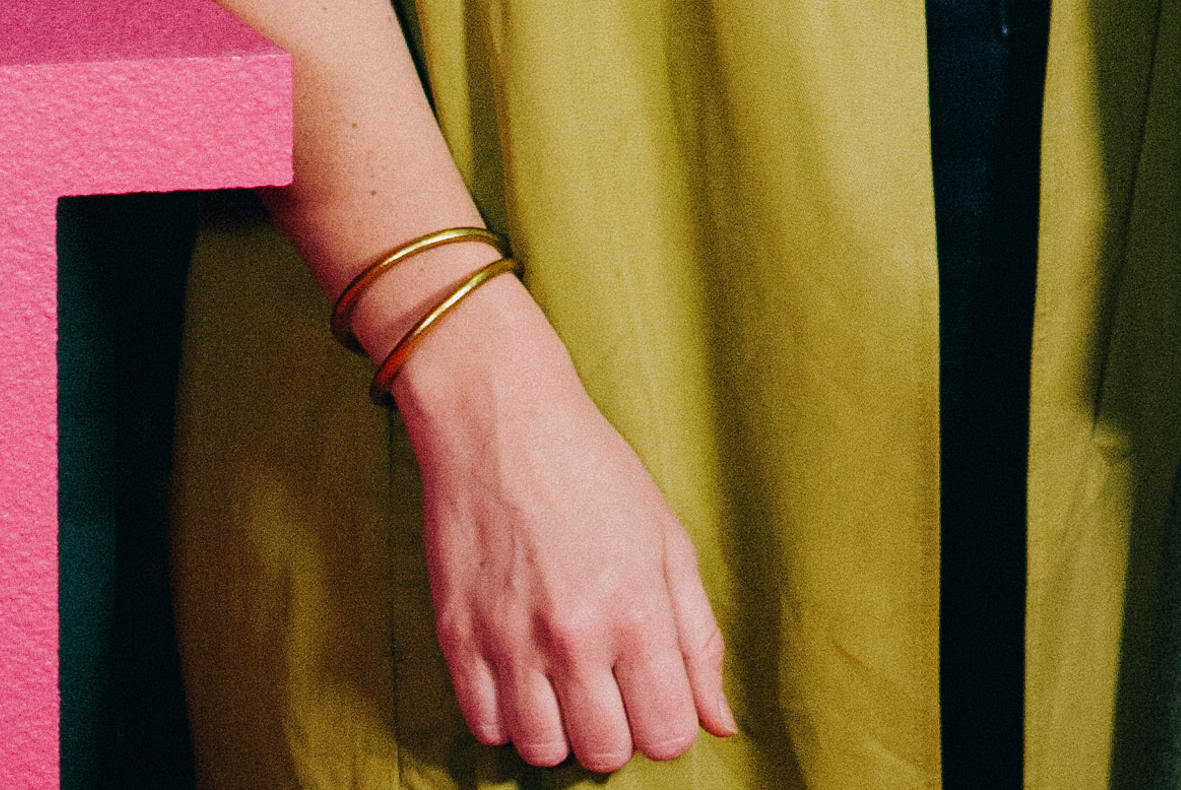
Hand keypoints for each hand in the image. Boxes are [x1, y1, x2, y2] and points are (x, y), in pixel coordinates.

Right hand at [389, 270, 738, 771]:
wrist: (502, 425)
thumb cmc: (596, 475)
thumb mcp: (667, 541)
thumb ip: (699, 639)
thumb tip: (723, 724)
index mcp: (637, 610)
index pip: (668, 733)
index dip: (670, 724)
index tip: (657, 696)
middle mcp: (574, 636)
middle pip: (605, 754)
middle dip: (618, 733)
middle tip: (612, 686)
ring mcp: (509, 642)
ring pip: (541, 753)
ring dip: (561, 731)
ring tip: (567, 682)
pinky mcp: (457, 640)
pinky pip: (486, 728)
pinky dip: (509, 716)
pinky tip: (524, 674)